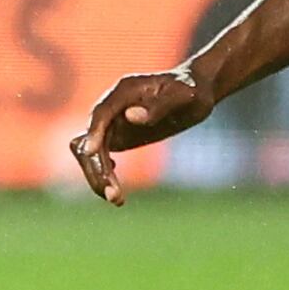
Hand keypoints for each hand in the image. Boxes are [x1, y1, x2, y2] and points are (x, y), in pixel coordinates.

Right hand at [70, 67, 214, 205]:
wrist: (197, 90)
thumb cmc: (192, 89)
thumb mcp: (184, 96)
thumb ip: (159, 105)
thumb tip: (131, 116)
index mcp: (125, 90)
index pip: (101, 113)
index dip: (94, 132)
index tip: (91, 152)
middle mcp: (114, 106)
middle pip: (91, 137)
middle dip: (96, 166)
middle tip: (113, 195)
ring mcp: (113, 122)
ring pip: (92, 151)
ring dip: (98, 175)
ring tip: (116, 200)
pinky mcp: (118, 135)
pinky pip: (100, 156)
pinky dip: (103, 173)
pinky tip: (115, 189)